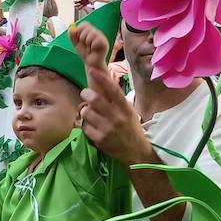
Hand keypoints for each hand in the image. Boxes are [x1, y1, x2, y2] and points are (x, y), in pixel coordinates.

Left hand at [70, 22, 111, 76]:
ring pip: (91, 33)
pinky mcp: (104, 43)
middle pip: (87, 28)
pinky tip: (93, 49)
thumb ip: (72, 36)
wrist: (91, 64)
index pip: (84, 24)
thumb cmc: (86, 53)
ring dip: (87, 42)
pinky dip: (92, 45)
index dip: (79, 31)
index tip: (79, 39)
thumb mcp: (76, 44)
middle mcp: (97, 33)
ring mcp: (102, 37)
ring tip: (89, 48)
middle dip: (82, 37)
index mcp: (91, 31)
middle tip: (86, 45)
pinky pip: (96, 40)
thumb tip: (70, 28)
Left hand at [74, 24, 152, 167]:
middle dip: (86, 93)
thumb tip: (108, 77)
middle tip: (85, 93)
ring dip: (85, 110)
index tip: (92, 70)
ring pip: (87, 112)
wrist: (135, 151)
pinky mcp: (100, 139)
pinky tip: (91, 125)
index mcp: (125, 108)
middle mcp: (117, 117)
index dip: (102, 78)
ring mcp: (108, 129)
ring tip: (88, 111)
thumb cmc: (130, 127)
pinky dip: (86, 124)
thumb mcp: (129, 111)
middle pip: (96, 100)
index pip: (113, 90)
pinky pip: (85, 126)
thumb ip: (118, 98)